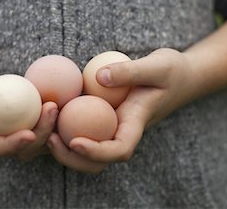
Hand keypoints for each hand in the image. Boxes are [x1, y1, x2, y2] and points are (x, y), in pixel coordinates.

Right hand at [0, 53, 57, 160]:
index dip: (11, 145)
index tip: (29, 134)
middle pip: (20, 149)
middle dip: (40, 135)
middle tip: (52, 108)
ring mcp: (7, 128)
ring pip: (34, 141)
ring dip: (49, 129)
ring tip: (58, 105)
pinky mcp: (19, 117)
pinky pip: (37, 123)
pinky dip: (50, 119)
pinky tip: (62, 101)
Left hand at [48, 48, 195, 172]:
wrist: (182, 76)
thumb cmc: (173, 70)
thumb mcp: (158, 65)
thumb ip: (130, 71)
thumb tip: (99, 77)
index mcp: (137, 123)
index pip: (119, 150)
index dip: (96, 152)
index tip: (75, 141)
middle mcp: (123, 130)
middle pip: (98, 162)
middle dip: (72, 158)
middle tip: (49, 139)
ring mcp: (113, 126)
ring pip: (89, 151)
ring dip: (65, 148)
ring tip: (44, 130)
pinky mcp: (106, 117)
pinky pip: (85, 129)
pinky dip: (66, 128)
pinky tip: (51, 113)